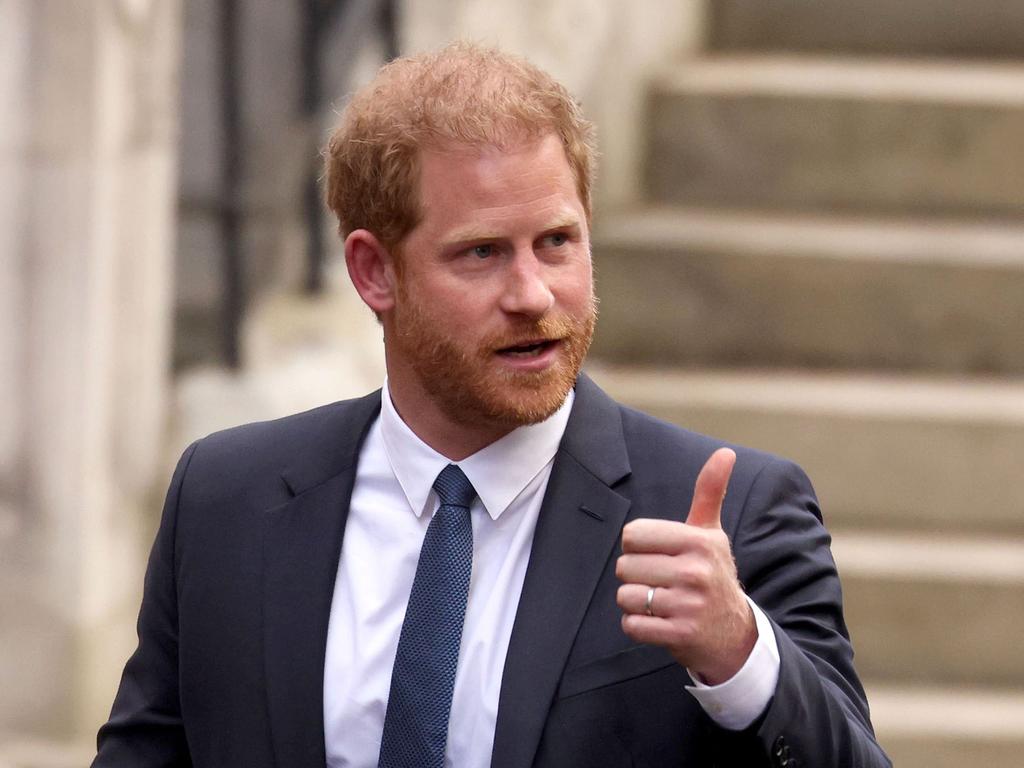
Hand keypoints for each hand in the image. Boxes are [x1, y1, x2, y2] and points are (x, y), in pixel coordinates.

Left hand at [615, 448, 756, 684]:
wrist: (734, 634)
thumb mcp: (712, 533)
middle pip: (625, 566)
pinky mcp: (680, 635)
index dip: (639, 547)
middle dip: (636, 576)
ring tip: (660, 602)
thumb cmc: (713, 574)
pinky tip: (659, 622)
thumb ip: (710, 492)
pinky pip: (631, 625)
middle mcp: (696, 571)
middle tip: (662, 583)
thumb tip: (726, 452)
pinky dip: (638, 625)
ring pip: (625, 596)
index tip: (661, 556)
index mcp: (699, 541)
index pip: (633, 535)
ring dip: (636, 603)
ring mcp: (689, 605)